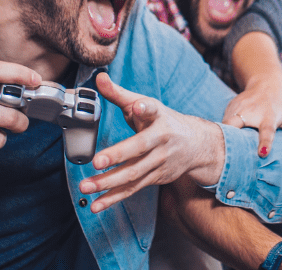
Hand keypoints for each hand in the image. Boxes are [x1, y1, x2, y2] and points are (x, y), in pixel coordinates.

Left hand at [79, 72, 224, 212]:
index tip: (138, 106)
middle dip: (117, 156)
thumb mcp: (145, 103)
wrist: (195, 144)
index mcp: (159, 118)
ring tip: (86, 186)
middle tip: (97, 161)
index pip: (153, 111)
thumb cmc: (163, 120)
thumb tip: (99, 77)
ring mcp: (159, 162)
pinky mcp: (155, 178)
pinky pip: (132, 189)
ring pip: (133, 174)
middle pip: (138, 149)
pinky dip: (114, 198)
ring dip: (108, 182)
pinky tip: (97, 205)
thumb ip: (119, 94)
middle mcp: (161, 141)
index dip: (145, 108)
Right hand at [222, 73, 281, 157]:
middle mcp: (252, 111)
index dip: (265, 142)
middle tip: (229, 154)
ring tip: (225, 150)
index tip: (263, 153)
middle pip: (235, 124)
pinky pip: (222, 123)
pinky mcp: (230, 106)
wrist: (267, 83)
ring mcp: (239, 107)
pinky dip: (221, 132)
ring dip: (223, 136)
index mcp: (270, 116)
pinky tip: (225, 140)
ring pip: (225, 124)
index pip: (267, 130)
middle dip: (230, 137)